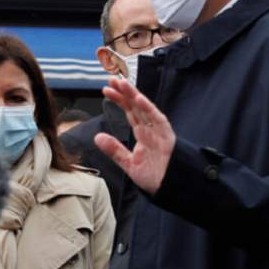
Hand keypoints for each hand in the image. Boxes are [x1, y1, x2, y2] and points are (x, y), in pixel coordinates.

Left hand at [95, 77, 175, 194]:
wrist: (170, 189)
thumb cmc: (154, 177)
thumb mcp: (129, 164)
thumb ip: (114, 150)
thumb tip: (98, 137)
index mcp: (143, 133)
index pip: (129, 112)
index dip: (118, 100)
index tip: (106, 90)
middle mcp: (151, 129)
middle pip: (136, 106)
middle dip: (124, 92)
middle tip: (112, 79)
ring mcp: (159, 131)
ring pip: (145, 109)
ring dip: (134, 95)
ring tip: (122, 83)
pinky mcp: (167, 136)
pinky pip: (157, 119)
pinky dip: (148, 108)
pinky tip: (138, 99)